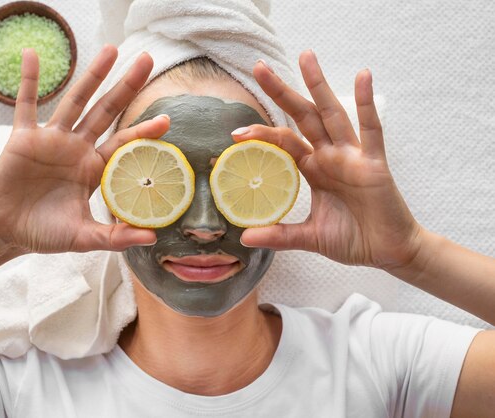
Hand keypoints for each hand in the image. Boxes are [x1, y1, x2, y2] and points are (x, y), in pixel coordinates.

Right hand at [0, 46, 163, 253]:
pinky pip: (25, 104)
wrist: (4, 231)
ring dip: (92, 75)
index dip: (144, 131)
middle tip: (147, 59)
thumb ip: (114, 237)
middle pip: (106, 111)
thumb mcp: (83, 237)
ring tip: (111, 50)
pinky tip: (32, 55)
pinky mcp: (23, 138)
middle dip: (126, 86)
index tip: (166, 120)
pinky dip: (28, 80)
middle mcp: (77, 148)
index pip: (124, 144)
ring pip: (75, 101)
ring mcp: (51, 140)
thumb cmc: (43, 233)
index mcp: (94, 169)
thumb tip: (153, 238)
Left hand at [238, 51, 421, 269]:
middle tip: (259, 67)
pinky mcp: (374, 164)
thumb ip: (281, 235)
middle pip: (302, 117)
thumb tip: (245, 238)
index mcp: (314, 169)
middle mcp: (330, 156)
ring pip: (332, 114)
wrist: (389, 252)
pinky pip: (371, 129)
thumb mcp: (310, 237)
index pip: (284, 142)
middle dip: (282, 92)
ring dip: (318, 86)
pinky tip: (362, 76)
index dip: (262, 134)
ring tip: (305, 57)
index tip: (236, 133)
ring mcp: (352, 156)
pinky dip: (366, 103)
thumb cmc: (354, 239)